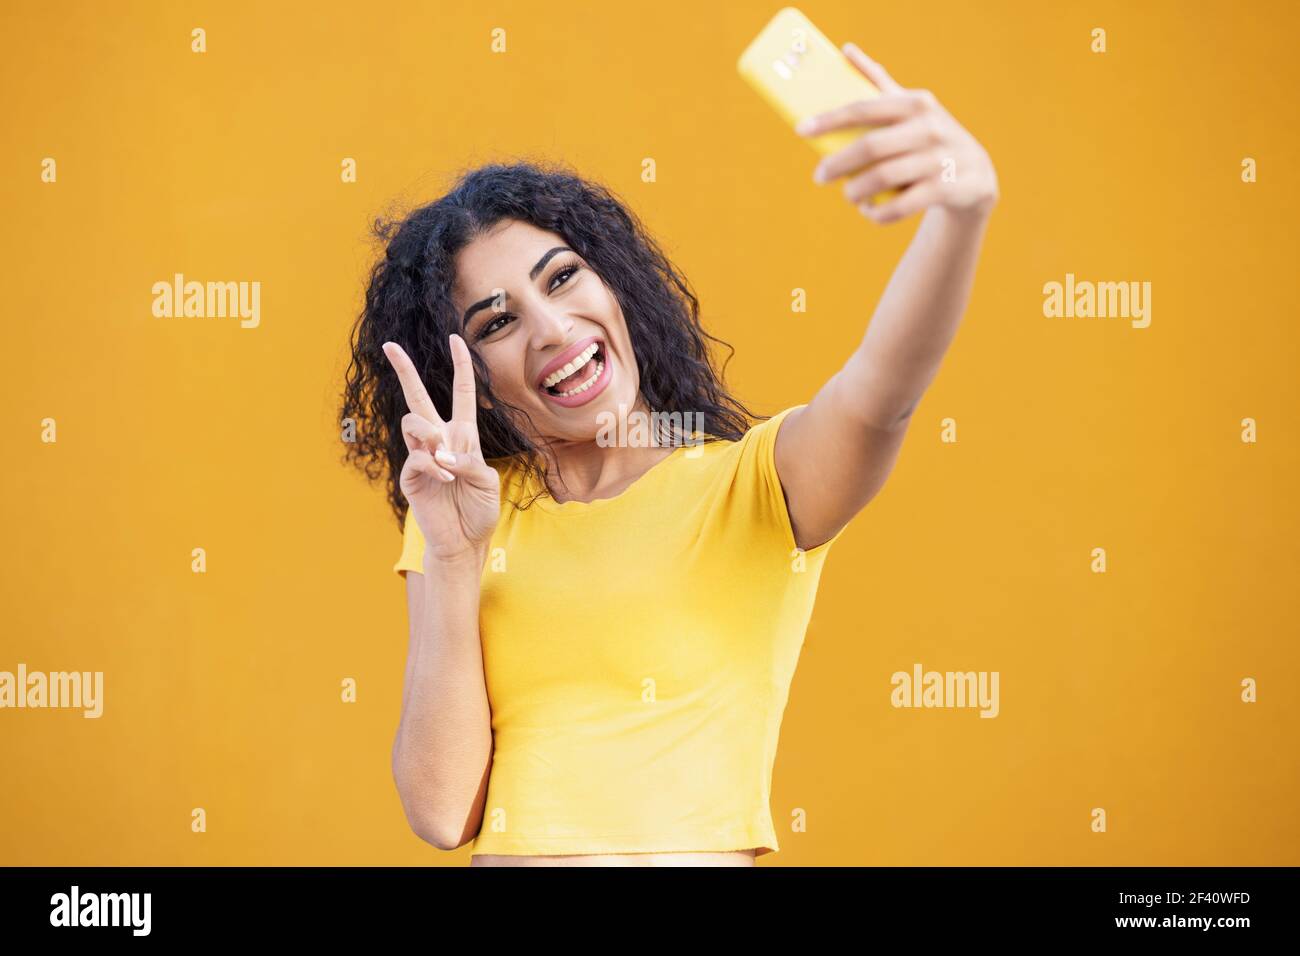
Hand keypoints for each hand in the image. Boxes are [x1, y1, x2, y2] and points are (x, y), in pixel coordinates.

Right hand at [381, 335, 500, 565]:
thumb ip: (469, 461)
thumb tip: (442, 452)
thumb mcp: (487, 481)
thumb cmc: (479, 510)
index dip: (461, 365)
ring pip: (413, 422)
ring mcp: (422, 457)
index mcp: (463, 436)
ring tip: (444, 458)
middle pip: (418, 397)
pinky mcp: (410, 476)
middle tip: (389, 345)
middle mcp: (439, 440)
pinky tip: (445, 481)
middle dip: (404, 370)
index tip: (455, 338)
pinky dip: (434, 467)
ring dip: (430, 435)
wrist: (465, 541)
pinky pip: (416, 457)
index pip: (461, 393)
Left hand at [798, 42, 998, 223]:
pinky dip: (878, 212)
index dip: (830, 120)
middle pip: (871, 147)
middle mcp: (929, 128)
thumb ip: (878, 82)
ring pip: (883, 178)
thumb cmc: (928, 136)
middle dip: (838, 164)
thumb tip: (847, 50)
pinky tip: (869, 210)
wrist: (976, 174)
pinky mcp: (946, 189)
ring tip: (848, 195)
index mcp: (915, 103)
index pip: (864, 108)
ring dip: (856, 191)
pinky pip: (900, 206)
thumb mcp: (910, 107)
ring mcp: (939, 159)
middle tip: (819, 177)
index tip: (801, 130)